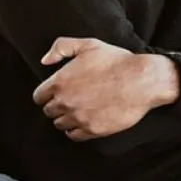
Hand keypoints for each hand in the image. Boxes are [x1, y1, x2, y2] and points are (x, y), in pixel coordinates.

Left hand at [32, 37, 179, 140]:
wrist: (142, 80)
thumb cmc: (117, 61)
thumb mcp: (88, 44)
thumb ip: (62, 47)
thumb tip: (45, 60)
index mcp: (60, 82)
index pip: (39, 96)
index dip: (47, 94)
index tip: (57, 93)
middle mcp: (65, 102)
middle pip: (49, 111)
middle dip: (57, 106)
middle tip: (71, 100)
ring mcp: (78, 117)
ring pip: (60, 124)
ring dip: (66, 118)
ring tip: (78, 111)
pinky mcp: (92, 129)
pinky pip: (74, 135)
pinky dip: (76, 130)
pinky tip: (84, 122)